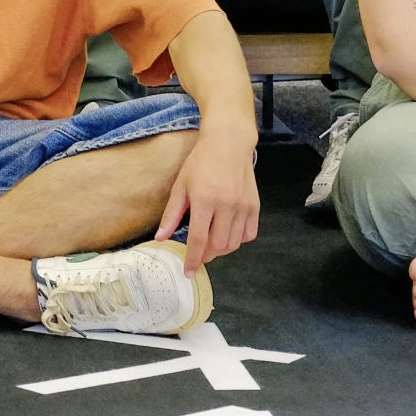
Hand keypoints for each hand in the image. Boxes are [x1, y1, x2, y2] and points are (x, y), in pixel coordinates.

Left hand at [156, 124, 260, 272]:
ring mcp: (243, 206)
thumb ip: (172, 213)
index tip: (188, 272)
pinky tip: (228, 233)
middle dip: (207, 255)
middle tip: (199, 254)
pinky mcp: (255, 206)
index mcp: (204, 200)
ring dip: (221, 249)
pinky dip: (238, 240)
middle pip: (218, 245)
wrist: (228, 143)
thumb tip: (161, 238)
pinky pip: (249, 234)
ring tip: (211, 244)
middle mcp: (226, 205)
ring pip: (234, 243)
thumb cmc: (200, 162)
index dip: (193, 259)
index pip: (199, 240)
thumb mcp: (181, 185)